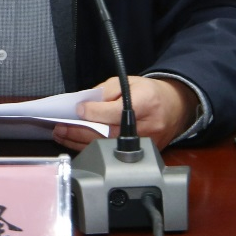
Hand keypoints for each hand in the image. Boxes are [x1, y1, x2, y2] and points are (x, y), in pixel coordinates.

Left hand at [53, 76, 196, 151]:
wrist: (175, 107)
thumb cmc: (150, 93)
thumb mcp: (129, 82)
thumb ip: (106, 91)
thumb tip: (84, 104)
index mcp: (145, 103)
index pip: (115, 111)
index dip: (94, 112)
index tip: (77, 110)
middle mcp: (146, 125)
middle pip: (108, 133)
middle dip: (80, 131)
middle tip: (60, 128)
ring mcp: (145, 143)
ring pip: (108, 146)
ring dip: (81, 142)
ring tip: (63, 135)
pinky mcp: (142, 154)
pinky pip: (113, 153)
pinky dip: (92, 148)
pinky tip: (77, 143)